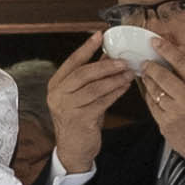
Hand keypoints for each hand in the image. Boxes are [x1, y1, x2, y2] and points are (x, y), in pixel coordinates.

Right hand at [46, 32, 132, 174]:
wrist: (73, 149)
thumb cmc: (79, 119)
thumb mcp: (81, 95)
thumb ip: (91, 76)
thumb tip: (108, 54)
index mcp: (56, 84)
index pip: (72, 62)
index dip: (86, 47)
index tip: (100, 35)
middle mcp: (57, 95)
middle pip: (83, 74)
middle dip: (105, 65)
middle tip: (123, 60)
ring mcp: (67, 108)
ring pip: (94, 88)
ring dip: (114, 79)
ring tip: (128, 73)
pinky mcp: (80, 119)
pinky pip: (101, 102)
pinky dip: (115, 93)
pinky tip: (124, 87)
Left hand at [138, 44, 184, 168]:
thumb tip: (181, 54)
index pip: (181, 62)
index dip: (166, 49)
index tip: (156, 42)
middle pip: (162, 75)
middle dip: (151, 65)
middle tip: (146, 61)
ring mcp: (175, 113)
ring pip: (154, 90)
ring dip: (148, 80)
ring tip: (147, 74)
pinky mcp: (165, 124)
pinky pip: (151, 105)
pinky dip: (149, 96)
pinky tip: (150, 92)